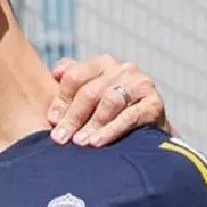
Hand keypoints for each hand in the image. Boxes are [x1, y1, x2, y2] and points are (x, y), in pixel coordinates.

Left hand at [46, 55, 172, 146]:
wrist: (147, 129)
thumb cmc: (110, 112)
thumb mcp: (89, 94)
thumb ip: (70, 81)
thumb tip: (54, 74)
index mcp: (102, 63)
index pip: (74, 77)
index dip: (61, 100)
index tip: (52, 121)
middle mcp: (123, 69)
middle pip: (90, 92)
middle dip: (73, 117)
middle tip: (60, 138)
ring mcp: (140, 84)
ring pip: (109, 101)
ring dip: (92, 124)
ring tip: (79, 142)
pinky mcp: (154, 103)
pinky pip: (129, 117)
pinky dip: (111, 130)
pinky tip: (97, 142)